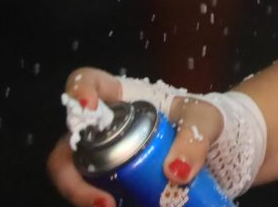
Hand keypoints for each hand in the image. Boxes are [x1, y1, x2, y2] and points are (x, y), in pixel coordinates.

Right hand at [47, 68, 226, 206]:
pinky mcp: (110, 181)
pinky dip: (102, 204)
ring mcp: (101, 156)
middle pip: (67, 147)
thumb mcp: (202, 122)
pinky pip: (96, 195)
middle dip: (72, 179)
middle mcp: (100, 127)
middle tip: (103, 203)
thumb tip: (177, 172)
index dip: (78, 91)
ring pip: (75, 178)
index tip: (87, 108)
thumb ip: (194, 140)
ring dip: (85, 198)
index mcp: (118, 98)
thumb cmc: (198, 120)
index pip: (86, 82)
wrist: (210, 147)